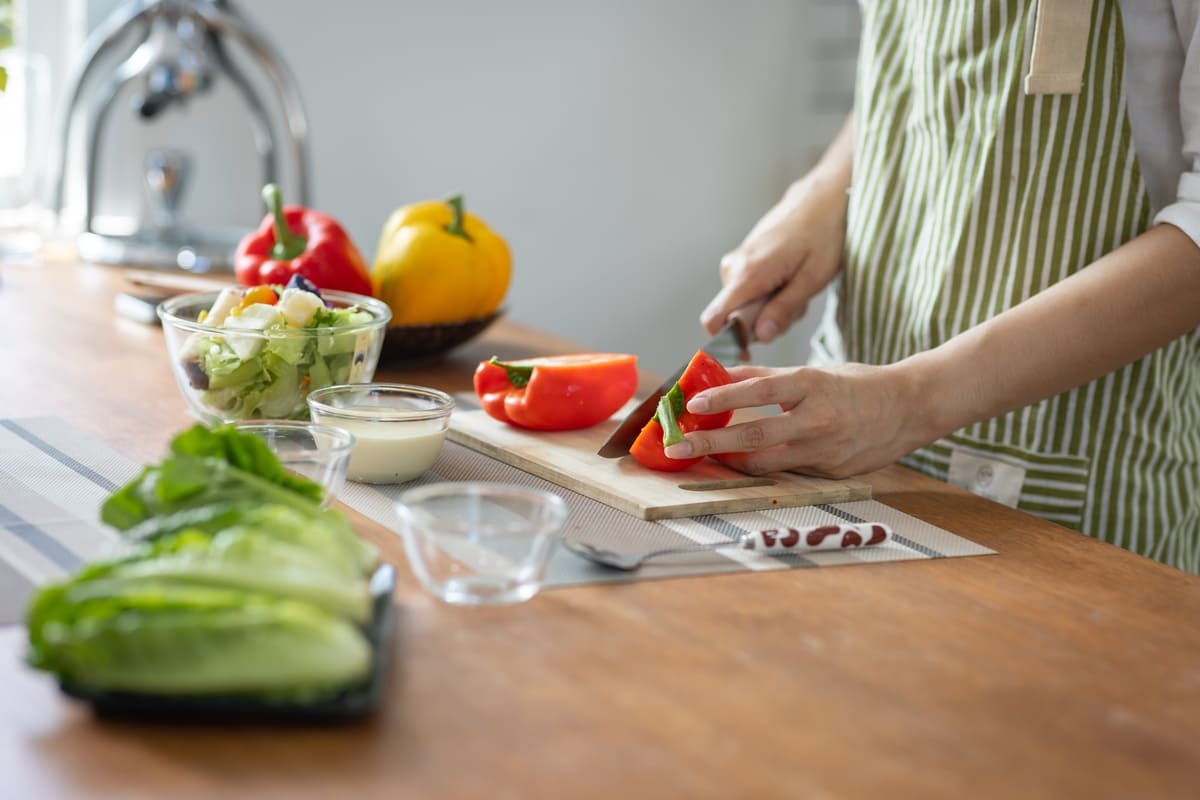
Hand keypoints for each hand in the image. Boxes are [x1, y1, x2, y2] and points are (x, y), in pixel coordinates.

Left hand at [661, 363, 928, 477]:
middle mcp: (815, 420)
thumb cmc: (855, 385)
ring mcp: (823, 451)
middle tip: (677, 448)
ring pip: (765, 463)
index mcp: (811, 386)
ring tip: (703, 456)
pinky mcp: (830, 473)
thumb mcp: (813, 373)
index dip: (723, 397)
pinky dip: (762, 467)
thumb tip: (721, 376)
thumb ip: (768, 380)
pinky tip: (742, 464)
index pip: (758, 391)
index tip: (691, 404)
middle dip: (710, 443)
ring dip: (729, 461)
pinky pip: (787, 472)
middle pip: (753, 436)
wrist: (909, 408)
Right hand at [700, 178, 847, 343]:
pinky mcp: (743, 259)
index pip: (714, 319)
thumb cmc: (823, 234)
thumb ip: (785, 309)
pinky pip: (748, 290)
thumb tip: (760, 336)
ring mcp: (737, 261)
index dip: (728, 342)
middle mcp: (734, 267)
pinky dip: (770, 292)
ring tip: (797, 286)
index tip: (752, 350)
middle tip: (796, 306)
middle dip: (764, 322)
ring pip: (744, 304)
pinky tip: (790, 277)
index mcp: (748, 274)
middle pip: (734, 317)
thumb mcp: (813, 278)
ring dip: (771, 307)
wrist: (823, 198)